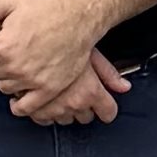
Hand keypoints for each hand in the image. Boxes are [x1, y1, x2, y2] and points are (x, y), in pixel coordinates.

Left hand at [0, 0, 104, 118]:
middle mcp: (14, 66)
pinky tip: (19, 96)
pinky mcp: (48, 90)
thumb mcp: (9, 2)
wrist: (76, 20)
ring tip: (17, 67)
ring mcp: (32, 80)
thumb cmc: (43, 10)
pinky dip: (19, 105)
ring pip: (4, 88)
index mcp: (2, 46)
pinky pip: (25, 107)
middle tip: (7, 53)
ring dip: (7, 79)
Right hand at [1, 44, 129, 131]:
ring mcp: (53, 108)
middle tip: (77, 89)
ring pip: (65, 119)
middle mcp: (73, 103)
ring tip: (59, 91)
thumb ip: (109, 73)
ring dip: (63, 109)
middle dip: (83, 106)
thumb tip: (124, 86)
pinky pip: (43, 119)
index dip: (107, 107)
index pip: (108, 113)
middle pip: (86, 117)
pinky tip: (42, 97)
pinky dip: (43, 111)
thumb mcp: (91, 54)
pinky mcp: (34, 109)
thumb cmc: (62, 41)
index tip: (103, 103)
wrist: (32, 37)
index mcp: (90, 92)